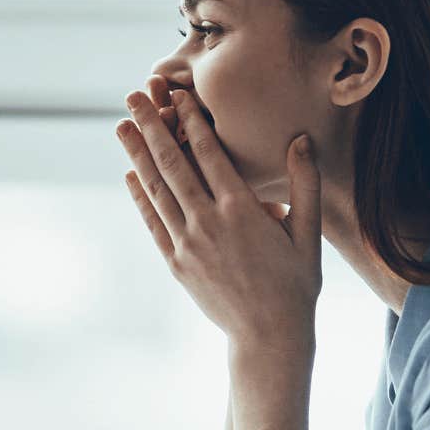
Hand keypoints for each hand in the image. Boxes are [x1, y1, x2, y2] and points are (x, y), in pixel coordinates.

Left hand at [115, 81, 322, 358]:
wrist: (268, 335)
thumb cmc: (295, 282)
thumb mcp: (307, 232)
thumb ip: (304, 183)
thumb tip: (302, 140)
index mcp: (242, 209)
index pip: (209, 152)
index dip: (191, 119)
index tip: (177, 94)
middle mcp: (208, 222)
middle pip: (173, 163)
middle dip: (152, 126)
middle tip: (134, 96)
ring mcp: (188, 243)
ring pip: (157, 189)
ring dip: (137, 155)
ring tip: (121, 126)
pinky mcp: (176, 262)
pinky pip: (153, 222)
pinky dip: (140, 197)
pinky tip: (129, 175)